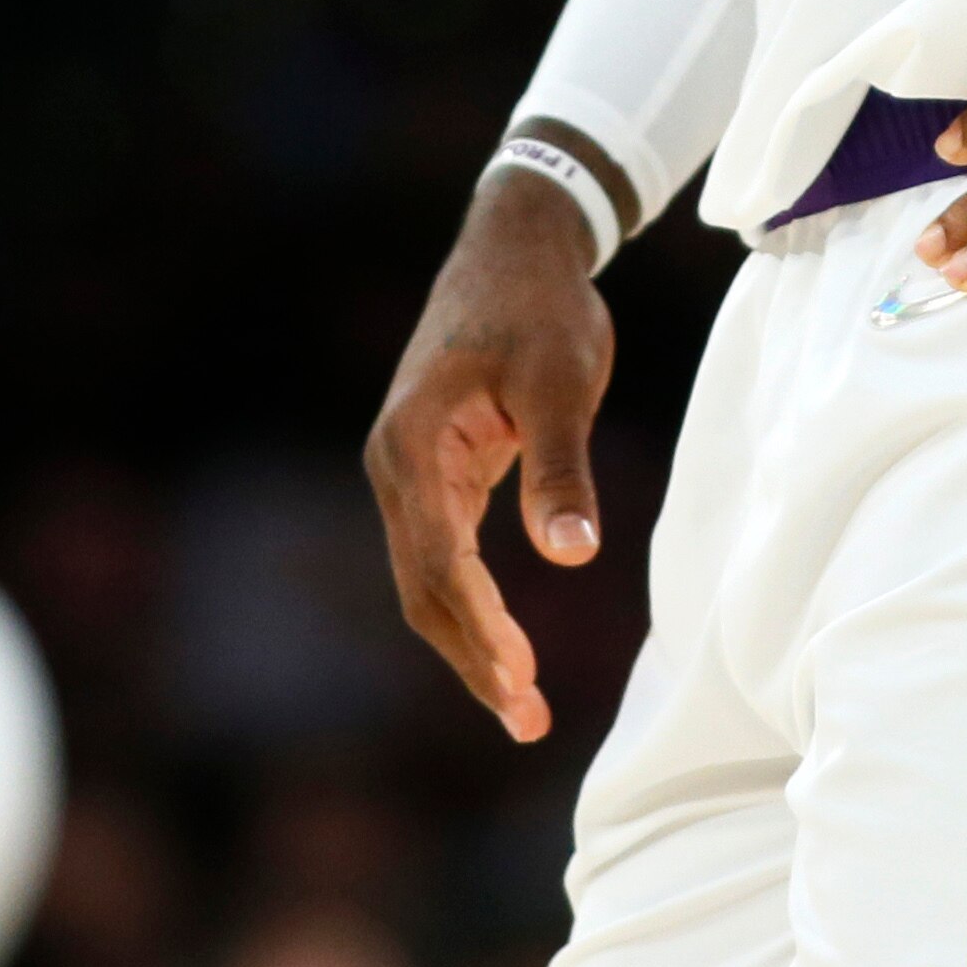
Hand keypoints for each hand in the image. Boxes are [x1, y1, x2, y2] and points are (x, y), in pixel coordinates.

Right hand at [363, 150, 622, 741]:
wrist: (518, 248)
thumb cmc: (541, 308)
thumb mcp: (561, 381)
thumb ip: (561, 466)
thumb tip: (571, 555)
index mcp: (413, 443)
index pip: (436, 559)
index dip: (476, 627)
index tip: (519, 680)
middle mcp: (396, 465)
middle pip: (422, 587)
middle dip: (471, 657)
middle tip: (526, 718)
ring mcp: (410, 472)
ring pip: (429, 580)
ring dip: (470, 644)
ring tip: (523, 706)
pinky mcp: (436, 473)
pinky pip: (444, 556)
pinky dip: (473, 607)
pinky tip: (507, 646)